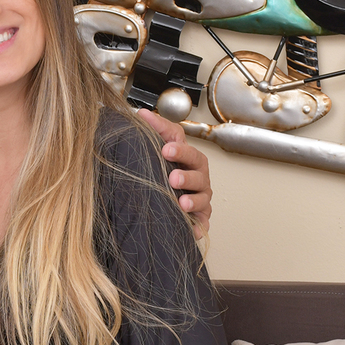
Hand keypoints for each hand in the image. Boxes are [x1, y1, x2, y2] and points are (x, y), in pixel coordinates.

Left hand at [138, 108, 211, 235]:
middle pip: (199, 175)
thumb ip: (156, 129)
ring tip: (182, 202)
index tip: (165, 149)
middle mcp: (199, 178)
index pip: (189, 151)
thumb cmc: (167, 167)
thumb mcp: (161, 145)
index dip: (180, 150)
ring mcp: (200, 198)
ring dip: (193, 200)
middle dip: (187, 176)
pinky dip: (199, 227)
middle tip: (172, 177)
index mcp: (191, 159)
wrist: (166, 193)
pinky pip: (202, 223)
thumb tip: (142, 114)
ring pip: (203, 199)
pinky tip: (193, 230)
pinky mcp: (199, 218)